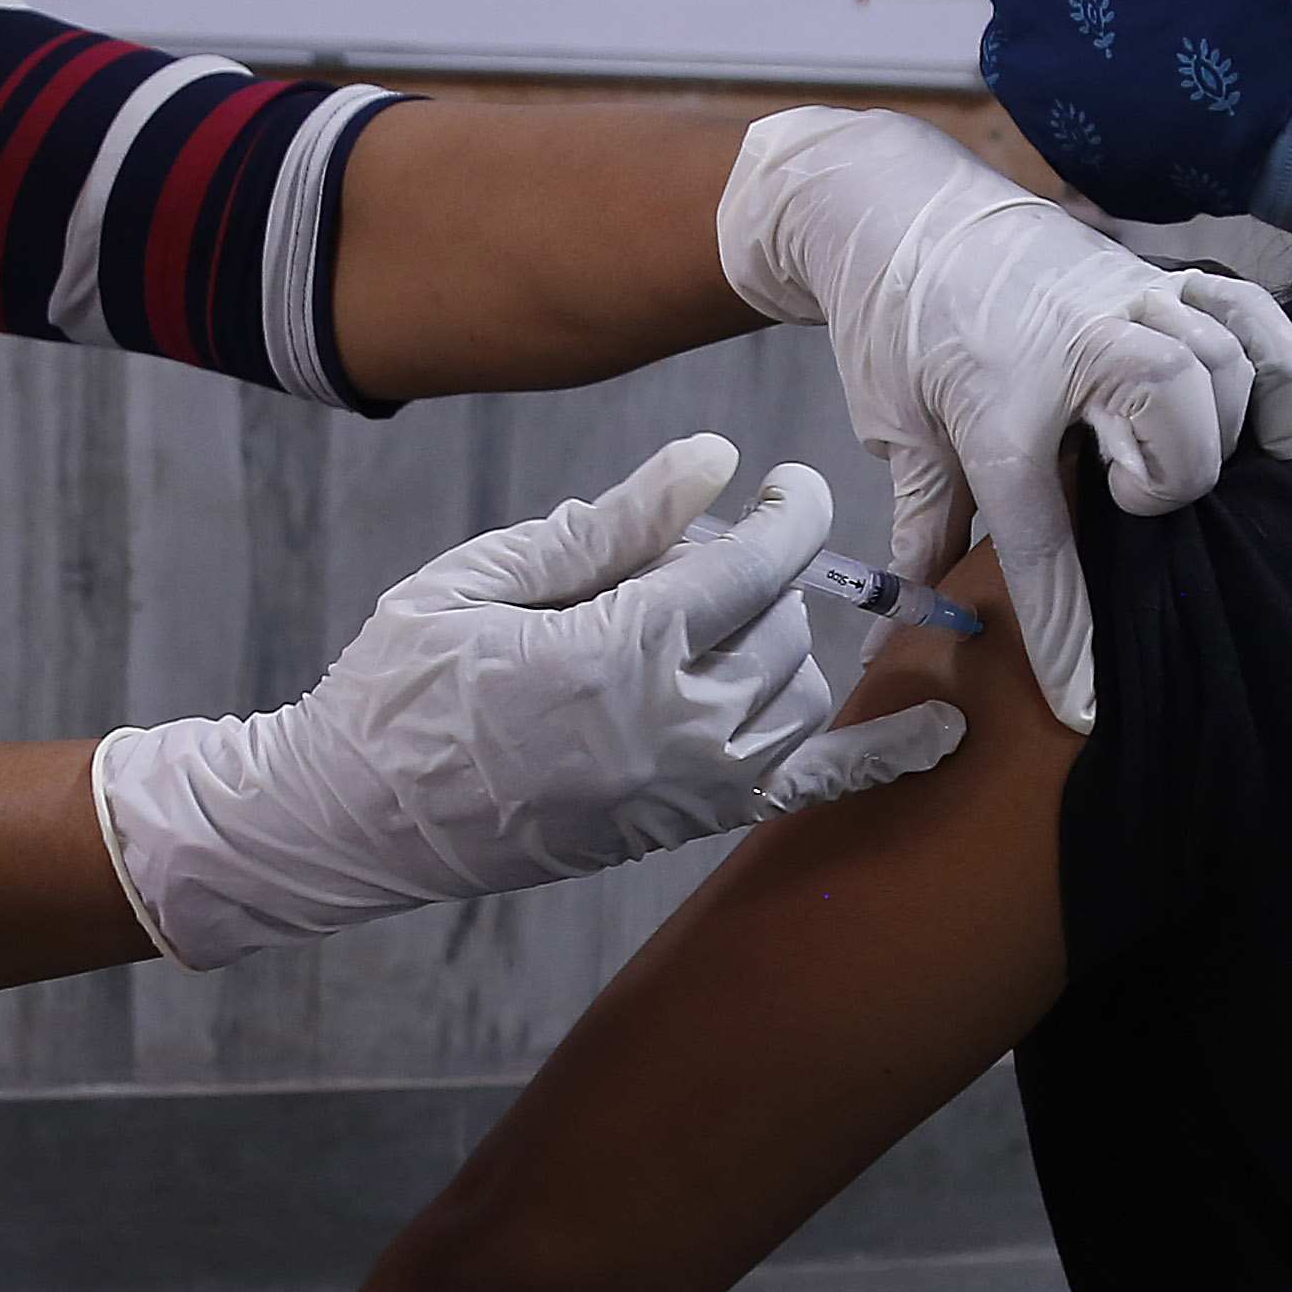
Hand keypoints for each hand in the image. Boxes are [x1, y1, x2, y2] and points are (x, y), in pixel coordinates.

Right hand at [90, 437, 969, 969]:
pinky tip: (938, 730)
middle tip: (691, 555)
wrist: (353, 820)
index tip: (790, 484)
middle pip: (779, 628)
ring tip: (716, 620)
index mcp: (617, 653)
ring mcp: (680, 792)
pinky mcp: (675, 830)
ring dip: (780, 646)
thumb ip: (608, 524)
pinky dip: (874, 758)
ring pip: (798, 698)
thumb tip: (716, 461)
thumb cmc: (398, 685)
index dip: (788, 513)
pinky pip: (801, 786)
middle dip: (756, 576)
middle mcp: (668, 730)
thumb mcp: (483, 580)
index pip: (753, 567)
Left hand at [715, 107, 1291, 731]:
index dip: (1067, 635)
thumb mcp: (895, 427)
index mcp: (996, 406)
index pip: (1043, 541)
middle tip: (1127, 498)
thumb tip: (913, 611)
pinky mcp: (1157, 273)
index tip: (1088, 706)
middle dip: (1168, 483)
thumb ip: (924, 519)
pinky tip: (1280, 427)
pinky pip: (1249, 312)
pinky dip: (1281, 366)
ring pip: (1217, 364)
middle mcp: (1075, 348)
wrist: (896, 205)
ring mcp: (1127, 300)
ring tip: (1179, 461)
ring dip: (1217, 428)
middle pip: (1172, 421)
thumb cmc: (892, 323)